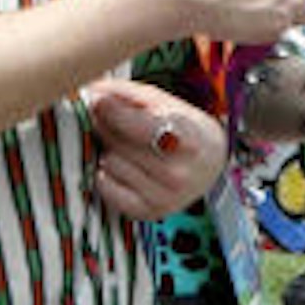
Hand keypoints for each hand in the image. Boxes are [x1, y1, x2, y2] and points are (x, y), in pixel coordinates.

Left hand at [83, 77, 224, 218]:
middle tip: (122, 126)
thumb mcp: (165, 103)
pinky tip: (125, 169)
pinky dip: (108, 176)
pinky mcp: (149, 212)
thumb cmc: (185, 129)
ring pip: (109, 164)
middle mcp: (178, 173)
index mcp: (187, 139)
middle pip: (118, 143)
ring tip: (130, 150)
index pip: (135, 124)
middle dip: (111, 129)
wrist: (211, 164)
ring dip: (112, 153)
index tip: (100, 102)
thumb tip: (92, 93)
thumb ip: (127, 94)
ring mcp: (164, 196)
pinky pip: (105, 188)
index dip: (111, 109)